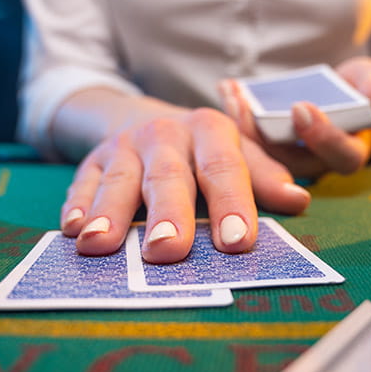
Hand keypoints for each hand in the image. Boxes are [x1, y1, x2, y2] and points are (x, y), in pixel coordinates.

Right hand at [59, 107, 310, 262]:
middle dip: (168, 213)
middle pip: (168, 176)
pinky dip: (77, 205)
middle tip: (167, 250)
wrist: (147, 121)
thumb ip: (263, 177)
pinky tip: (72, 229)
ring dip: (109, 213)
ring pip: (119, 179)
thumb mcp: (237, 153)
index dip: (232, 204)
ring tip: (100, 245)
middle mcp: (166, 135)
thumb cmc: (202, 151)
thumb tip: (298, 200)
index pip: (224, 168)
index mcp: (210, 131)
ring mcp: (125, 146)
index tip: (238, 241)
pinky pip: (82, 182)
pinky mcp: (92, 160)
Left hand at [219, 57, 370, 178]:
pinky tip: (228, 87)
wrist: (345, 94)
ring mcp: (290, 158)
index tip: (301, 108)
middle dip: (265, 136)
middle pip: (289, 162)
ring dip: (244, 126)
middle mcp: (317, 163)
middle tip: (247, 106)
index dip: (321, 135)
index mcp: (350, 152)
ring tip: (234, 95)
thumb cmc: (362, 88)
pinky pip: (249, 139)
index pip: (340, 155)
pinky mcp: (269, 147)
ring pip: (263, 155)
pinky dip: (236, 113)